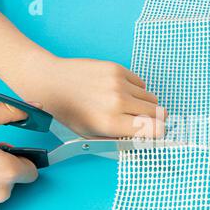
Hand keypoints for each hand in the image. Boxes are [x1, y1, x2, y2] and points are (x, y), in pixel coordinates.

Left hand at [8, 56, 166, 138]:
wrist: (50, 82)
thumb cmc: (67, 112)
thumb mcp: (89, 135)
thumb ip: (118, 139)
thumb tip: (144, 141)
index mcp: (111, 123)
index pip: (155, 129)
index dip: (158, 133)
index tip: (155, 133)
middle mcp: (118, 102)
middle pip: (159, 112)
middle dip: (155, 119)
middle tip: (144, 120)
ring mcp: (119, 83)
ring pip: (151, 98)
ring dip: (145, 104)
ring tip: (127, 106)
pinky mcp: (117, 69)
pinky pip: (141, 83)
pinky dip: (136, 90)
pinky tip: (120, 92)